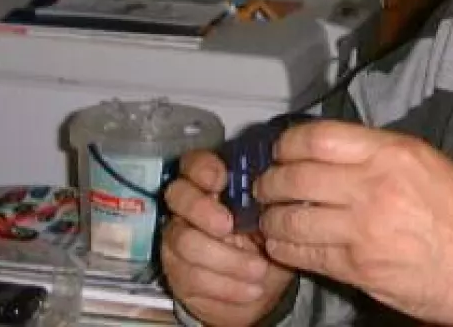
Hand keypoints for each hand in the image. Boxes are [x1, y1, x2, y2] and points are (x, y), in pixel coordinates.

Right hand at [161, 150, 295, 326]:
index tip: (221, 180)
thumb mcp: (270, 219)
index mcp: (213, 184)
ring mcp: (177, 239)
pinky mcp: (177, 273)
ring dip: (227, 260)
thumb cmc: (265, 241)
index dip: (202, 168)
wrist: (258, 287)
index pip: (194, 163)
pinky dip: (228, 286)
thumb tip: (275, 191)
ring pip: (186, 242)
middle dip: (202, 209)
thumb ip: (264, 202)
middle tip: (229, 226)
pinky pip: (194, 278)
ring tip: (259, 271)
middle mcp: (187, 207)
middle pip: (178, 196)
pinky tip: (251, 290)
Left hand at [256, 121, 452, 326]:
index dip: (287, 145)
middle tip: (264, 186)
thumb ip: (383, 158)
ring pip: (291, 217)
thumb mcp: (432, 165)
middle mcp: (373, 185)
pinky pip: (304, 254)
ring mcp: (362, 229)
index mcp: (394, 152)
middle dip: (269, 182)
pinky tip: (281, 245)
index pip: (318, 137)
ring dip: (271, 218)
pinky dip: (284, 248)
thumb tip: (339, 157)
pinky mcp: (358, 268)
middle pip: (295, 176)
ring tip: (269, 218)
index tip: (280, 152)